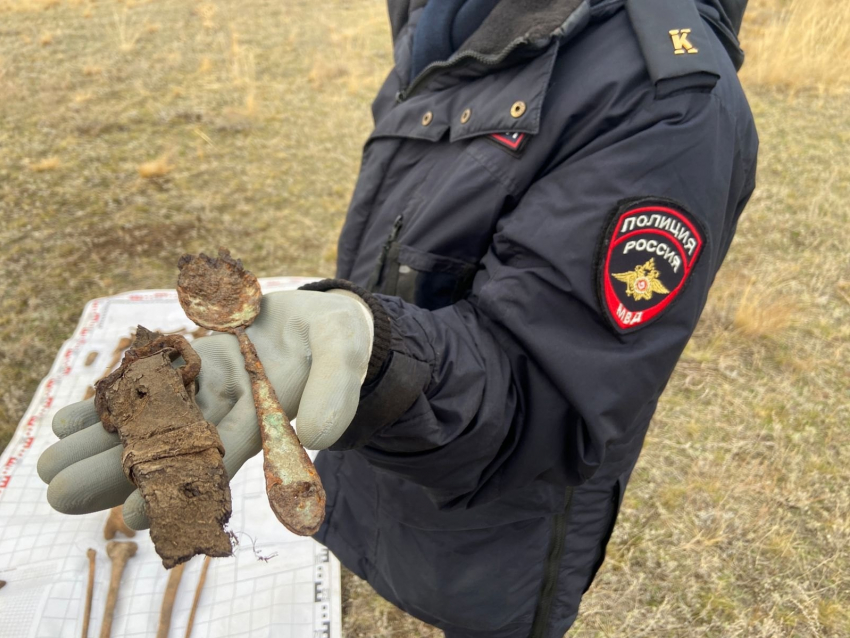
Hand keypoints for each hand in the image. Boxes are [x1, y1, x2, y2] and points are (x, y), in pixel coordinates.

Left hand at [37, 289, 373, 528]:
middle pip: (171, 444)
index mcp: (267, 414)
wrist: (323, 323)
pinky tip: (69, 418)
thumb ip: (336, 387)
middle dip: (117, 468)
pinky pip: (151, 385)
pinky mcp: (195, 367)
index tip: (131, 513)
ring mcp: (209, 389)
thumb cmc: (341, 337)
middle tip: (60, 492)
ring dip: (102, 440)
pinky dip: (112, 400)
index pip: (219, 455)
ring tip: (51, 460)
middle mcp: (231, 410)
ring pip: (153, 419)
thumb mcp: (345, 351)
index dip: (179, 483)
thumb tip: (321, 434)